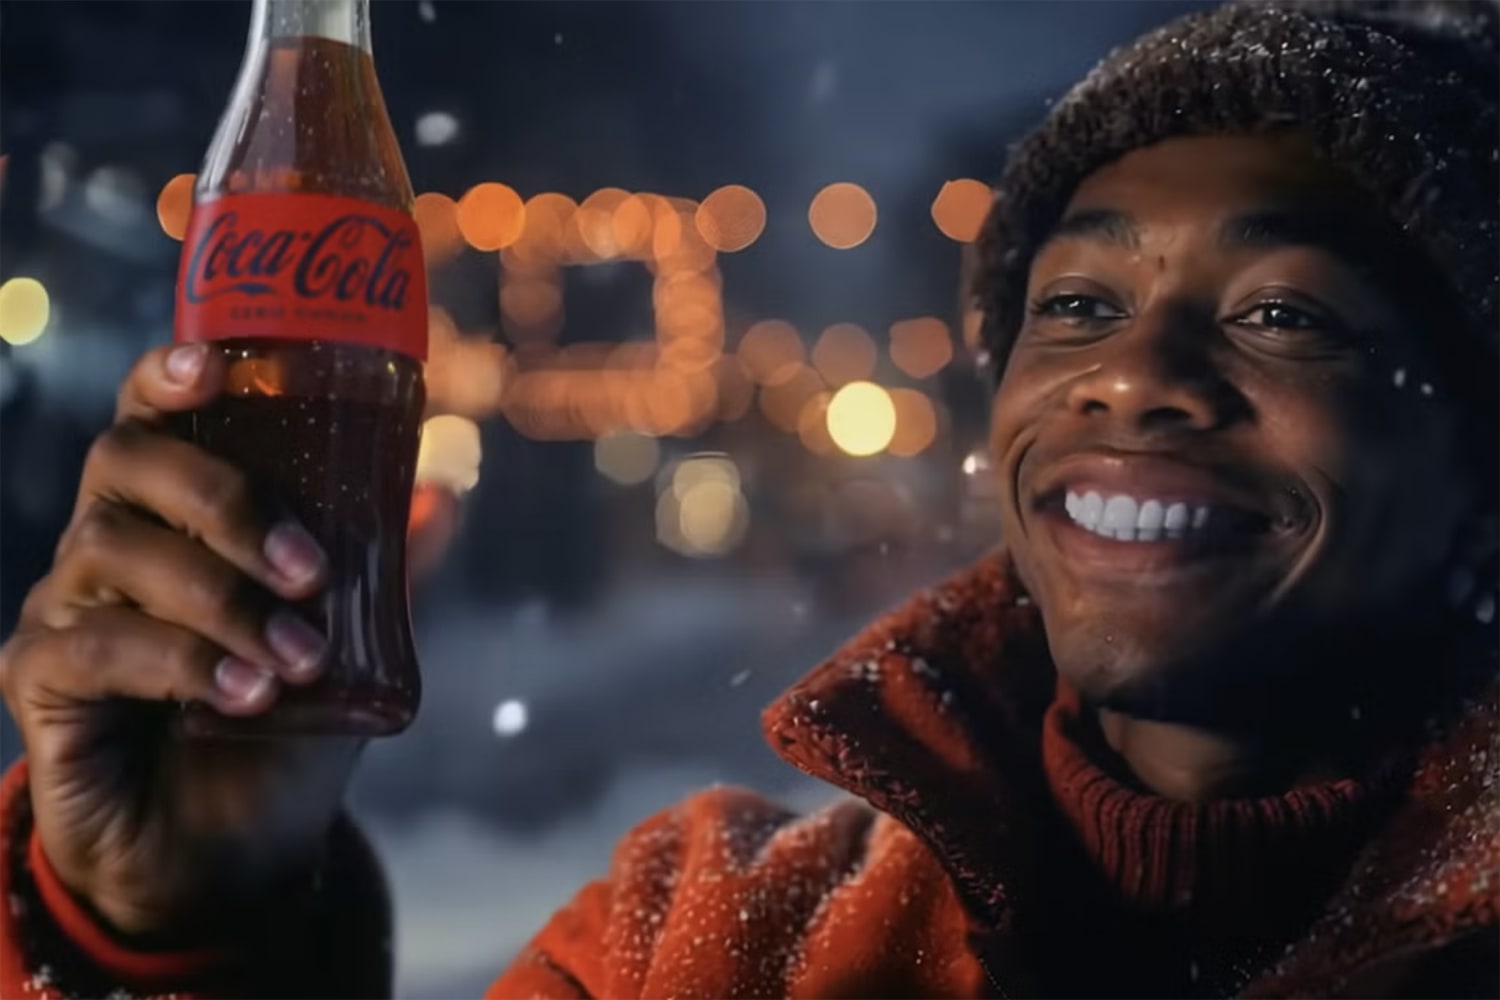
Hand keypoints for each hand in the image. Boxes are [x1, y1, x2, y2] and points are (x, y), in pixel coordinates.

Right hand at [0, 343, 361, 939]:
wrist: (232, 850)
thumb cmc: (285, 727)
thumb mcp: (351, 644)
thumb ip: (383, 570)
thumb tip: (440, 494)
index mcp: (178, 514)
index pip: (154, 418)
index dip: (170, 377)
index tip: (215, 366)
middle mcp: (111, 541)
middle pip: (127, 462)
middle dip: (226, 501)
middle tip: (309, 569)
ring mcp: (68, 605)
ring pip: (118, 552)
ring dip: (224, 601)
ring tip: (297, 660)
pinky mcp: (40, 678)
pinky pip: (96, 647)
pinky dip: (182, 664)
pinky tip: (243, 696)